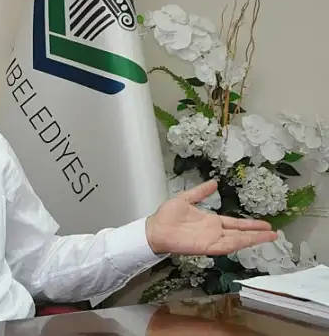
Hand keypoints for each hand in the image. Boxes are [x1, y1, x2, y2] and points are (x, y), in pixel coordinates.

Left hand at [146, 180, 277, 254]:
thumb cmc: (166, 216)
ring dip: (252, 239)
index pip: (235, 223)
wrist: (155, 228)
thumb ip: (200, 192)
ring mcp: (211, 240)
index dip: (250, 224)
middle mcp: (214, 232)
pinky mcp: (205, 247)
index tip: (265, 224)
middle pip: (240, 233)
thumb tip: (213, 183)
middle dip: (257, 234)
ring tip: (269, 236)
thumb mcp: (186, 198)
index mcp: (211, 221)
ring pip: (237, 240)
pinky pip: (224, 246)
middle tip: (274, 232)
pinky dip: (237, 244)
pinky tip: (248, 241)